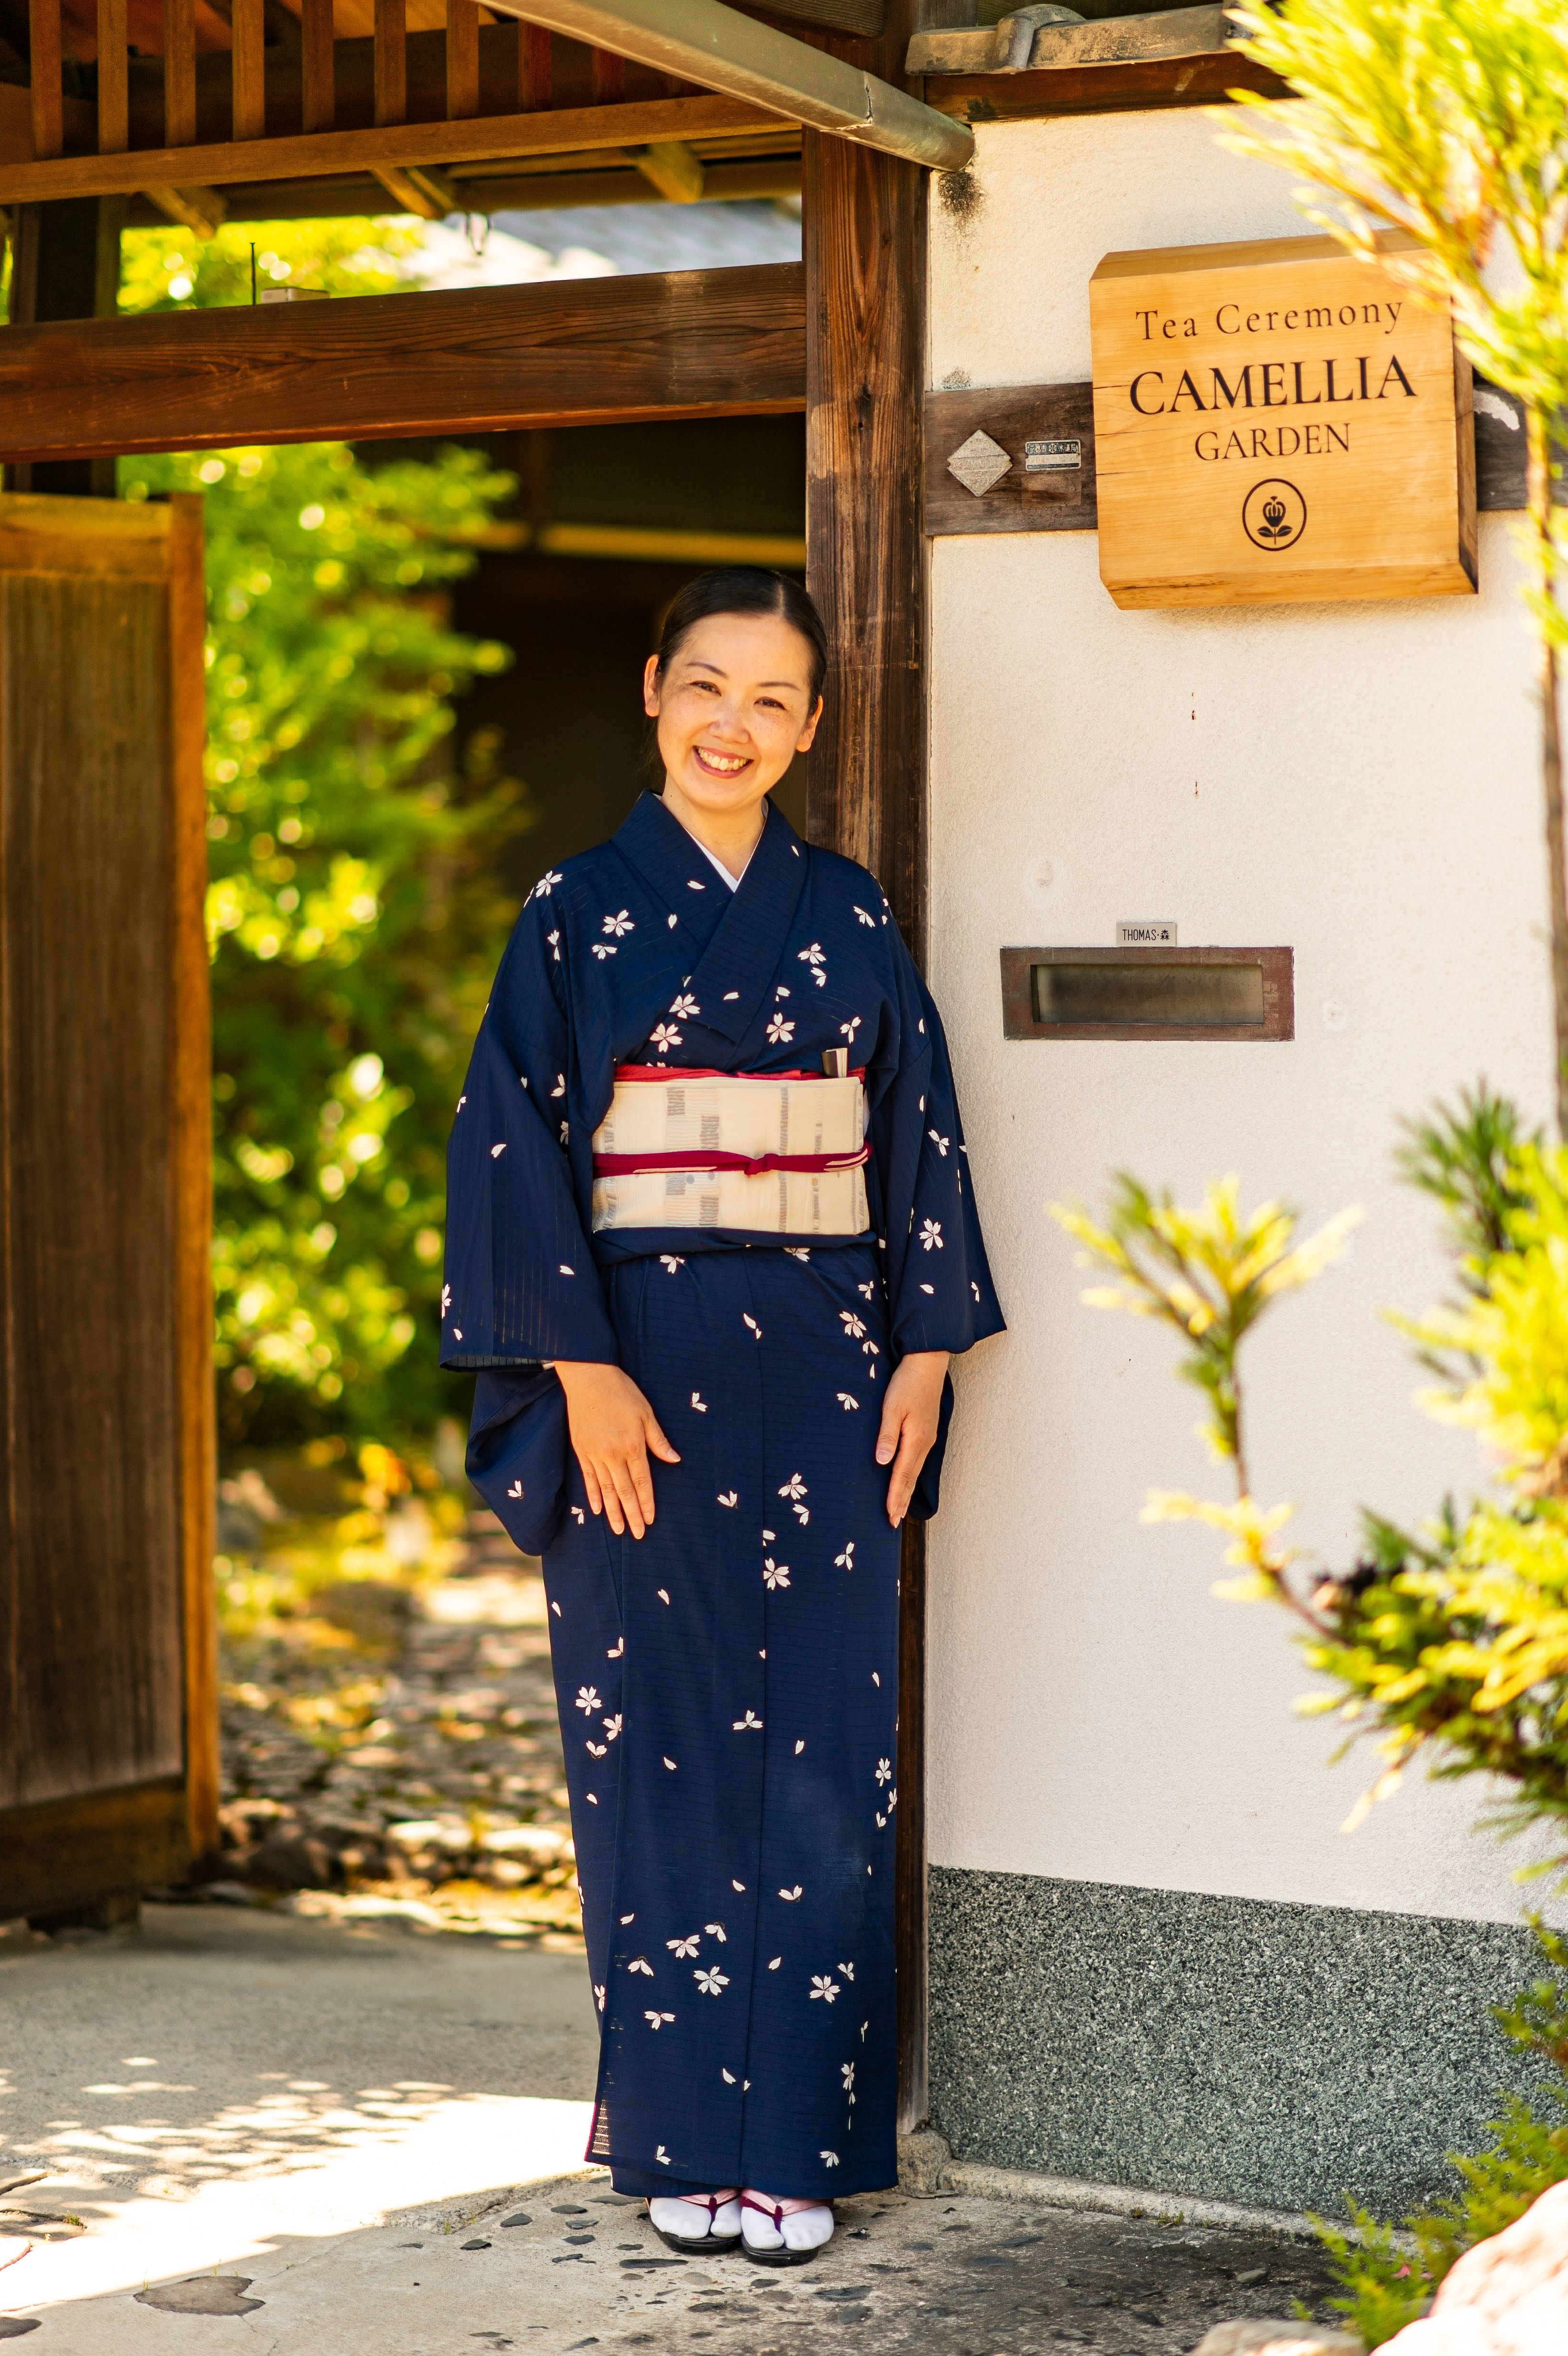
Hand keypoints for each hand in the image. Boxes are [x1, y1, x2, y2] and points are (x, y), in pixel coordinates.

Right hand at [553, 1361, 679, 1539]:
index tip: (650, 1519)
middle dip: (632, 1514)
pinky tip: (598, 1510)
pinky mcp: (581, 1450)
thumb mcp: (646, 1413)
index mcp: (632, 1445)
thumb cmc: (621, 1392)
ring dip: (613, 1511)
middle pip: (624, 1491)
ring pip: (606, 1489)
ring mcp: (594, 1454)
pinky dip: (593, 1496)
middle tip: (637, 1534)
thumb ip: (658, 1440)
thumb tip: (675, 1460)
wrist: (588, 1377)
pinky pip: (589, 1479)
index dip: (647, 1502)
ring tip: (618, 1529)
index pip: (641, 1481)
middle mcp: (613, 1454)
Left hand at [875, 1351, 947, 1529]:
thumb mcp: (892, 1407)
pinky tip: (907, 1480)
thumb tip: (882, 1462)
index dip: (895, 1497)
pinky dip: (911, 1476)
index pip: (902, 1475)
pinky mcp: (926, 1431)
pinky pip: (918, 1461)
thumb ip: (887, 1435)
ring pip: (915, 1472)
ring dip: (907, 1491)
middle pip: (911, 1479)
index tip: (889, 1516)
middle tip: (894, 1523)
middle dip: (902, 1501)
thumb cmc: (907, 1383)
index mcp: (915, 1439)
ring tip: (900, 1509)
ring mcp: (928, 1438)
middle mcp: (924, 1443)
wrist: (927, 1363)